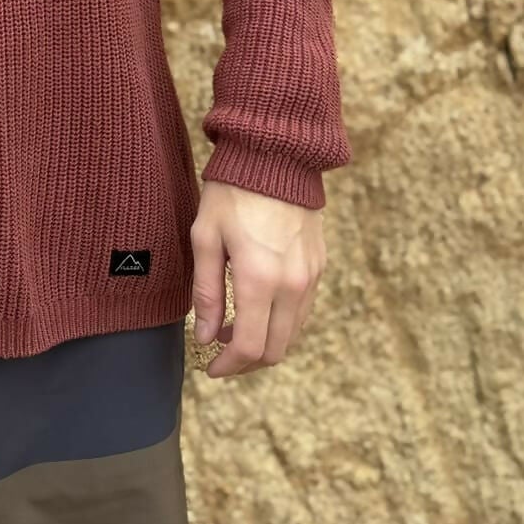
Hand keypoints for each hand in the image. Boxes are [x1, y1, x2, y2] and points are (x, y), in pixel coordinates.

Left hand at [190, 179, 324, 377]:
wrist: (277, 155)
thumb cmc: (232, 192)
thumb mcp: (205, 237)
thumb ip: (206, 292)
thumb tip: (205, 336)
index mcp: (259, 279)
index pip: (248, 347)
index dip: (227, 366)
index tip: (209, 368)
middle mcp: (292, 284)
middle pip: (275, 350)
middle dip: (245, 363)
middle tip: (220, 354)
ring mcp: (310, 277)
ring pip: (292, 335)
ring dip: (264, 344)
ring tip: (233, 330)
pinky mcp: (319, 267)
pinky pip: (302, 312)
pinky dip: (280, 324)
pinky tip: (256, 309)